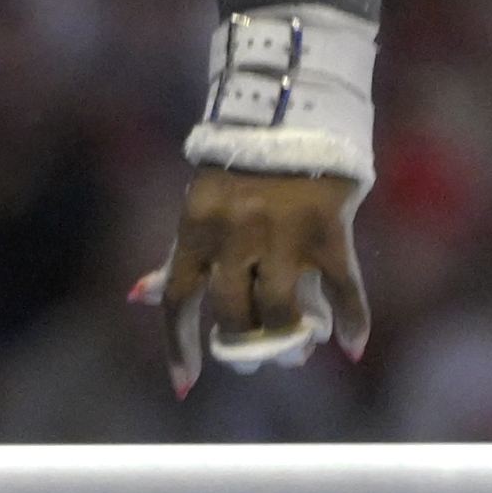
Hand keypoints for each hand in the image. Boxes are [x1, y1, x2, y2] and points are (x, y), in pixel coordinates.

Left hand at [133, 168, 370, 396]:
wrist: (291, 109)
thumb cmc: (237, 168)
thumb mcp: (199, 206)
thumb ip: (177, 254)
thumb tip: (139, 296)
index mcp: (196, 226)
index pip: (179, 298)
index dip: (179, 345)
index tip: (187, 383)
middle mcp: (235, 232)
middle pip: (233, 313)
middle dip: (244, 346)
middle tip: (255, 358)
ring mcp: (284, 232)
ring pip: (282, 310)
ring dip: (290, 342)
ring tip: (298, 351)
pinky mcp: (328, 228)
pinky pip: (343, 288)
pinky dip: (351, 322)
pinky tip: (352, 347)